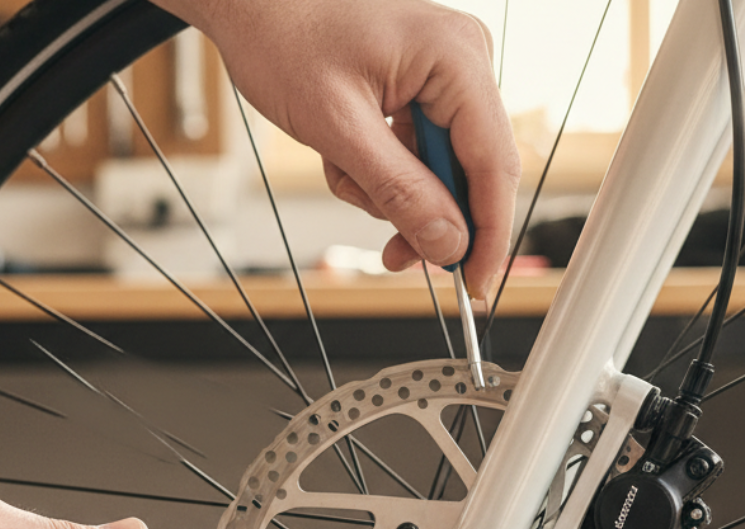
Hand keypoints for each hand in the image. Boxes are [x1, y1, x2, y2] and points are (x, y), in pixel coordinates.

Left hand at [161, 0, 520, 296]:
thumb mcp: (337, 127)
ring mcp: (445, 76)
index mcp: (456, 58)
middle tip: (392, 257)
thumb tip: (449, 244)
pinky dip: (379, 172)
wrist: (252, 5)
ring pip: (438, 171)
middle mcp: (463, 62)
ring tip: (340, 172)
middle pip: (470, 172)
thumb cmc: (284, 40)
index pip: (493, 163)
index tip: (475, 284)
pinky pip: (418, 154)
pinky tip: (342, 157)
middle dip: (424, 215)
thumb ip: (398, 189)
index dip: (487, 232)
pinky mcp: (423, 89)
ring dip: (388, 192)